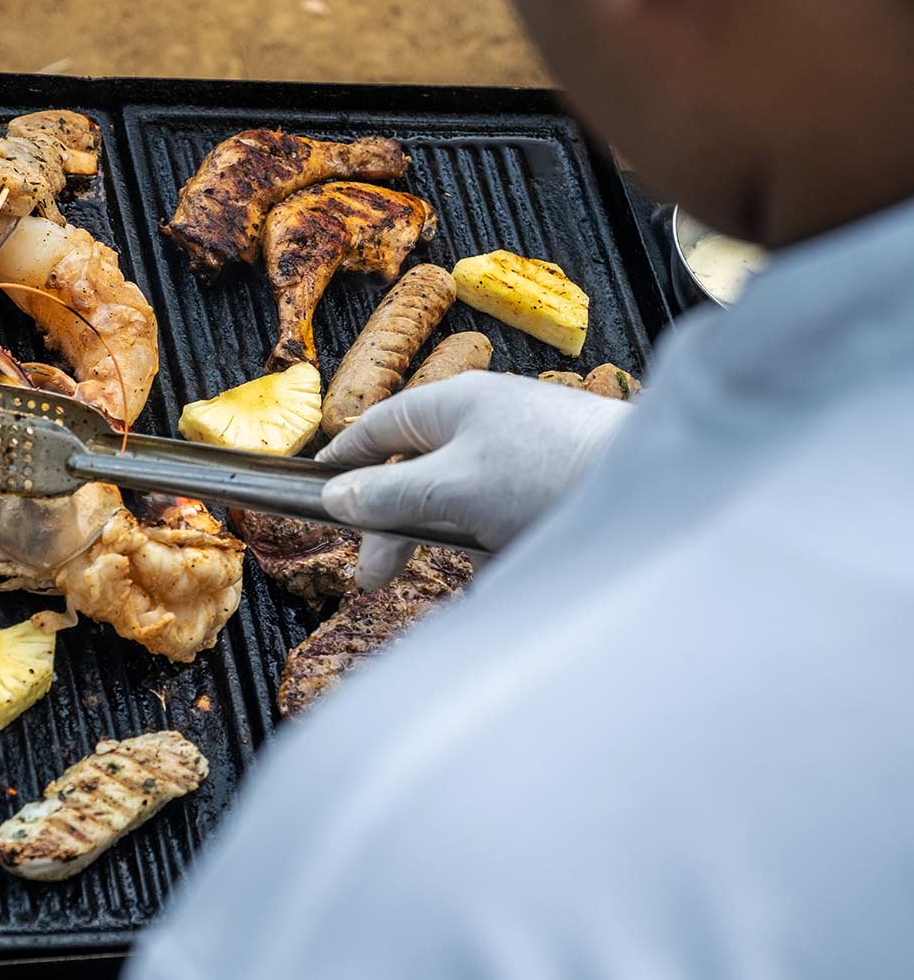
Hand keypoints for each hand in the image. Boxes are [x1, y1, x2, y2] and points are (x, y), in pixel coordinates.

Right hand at [317, 371, 630, 588]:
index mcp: (453, 403)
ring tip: (472, 569)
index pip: (379, 426)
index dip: (344, 461)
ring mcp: (521, 450)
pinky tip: (509, 564)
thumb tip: (336, 498)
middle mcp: (486, 420)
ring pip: (460, 499)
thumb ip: (388, 496)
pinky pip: (503, 515)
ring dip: (452, 538)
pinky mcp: (552, 482)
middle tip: (372, 576)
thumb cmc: (546, 475)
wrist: (661, 485)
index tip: (319, 494)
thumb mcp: (450, 488)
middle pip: (415, 471)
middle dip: (393, 524)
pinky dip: (496, 542)